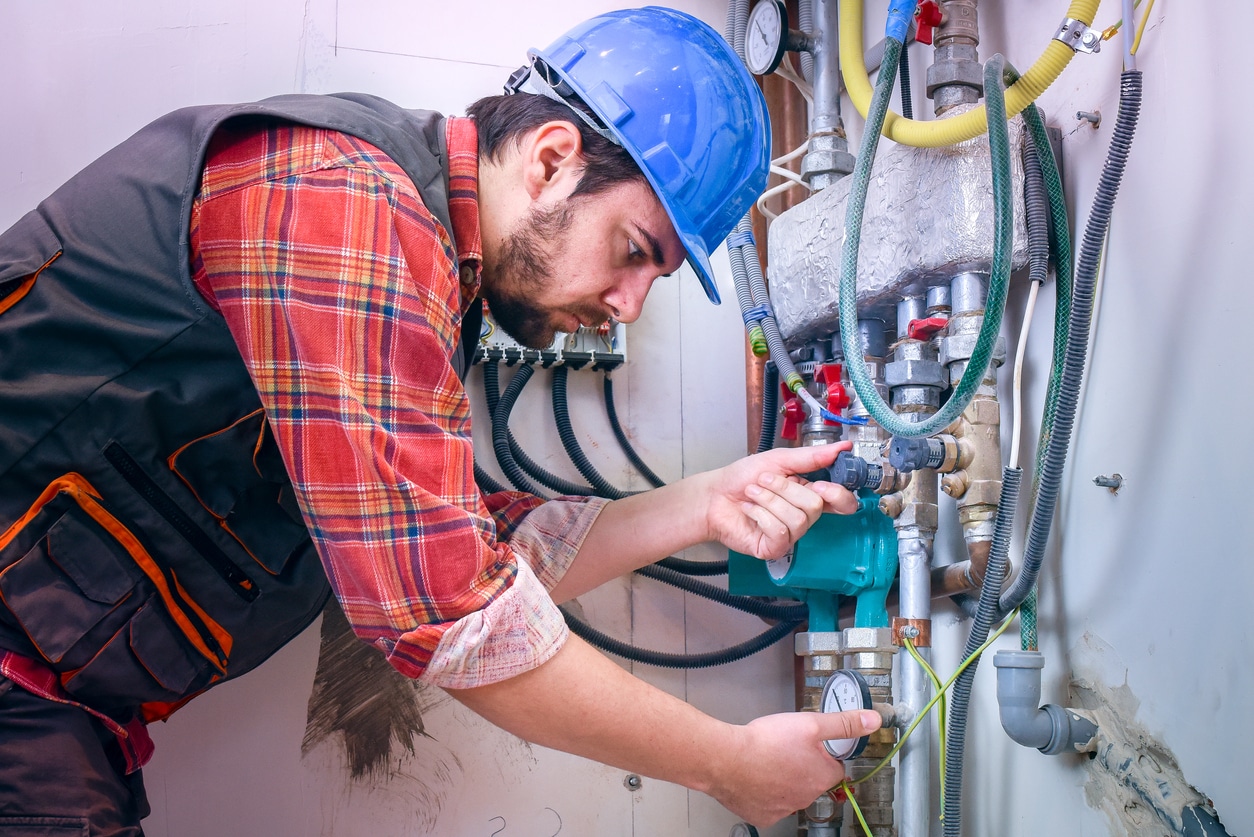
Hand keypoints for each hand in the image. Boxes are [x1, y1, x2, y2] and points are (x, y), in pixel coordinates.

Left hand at [704, 442, 858, 559]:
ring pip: (798, 518)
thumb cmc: (742, 478)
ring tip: (753, 494)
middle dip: (784, 488)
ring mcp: (790, 534)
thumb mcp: (778, 460)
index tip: (820, 484)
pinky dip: (760, 515)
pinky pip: (780, 531)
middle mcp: (803, 516)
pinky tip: (750, 511)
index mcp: (809, 494)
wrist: (714, 495)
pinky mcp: (774, 548)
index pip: (842, 502)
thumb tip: (842, 447)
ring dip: (768, 500)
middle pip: (815, 505)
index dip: (838, 495)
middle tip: (764, 482)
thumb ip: (811, 456)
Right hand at [709, 709, 882, 826]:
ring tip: (766, 759)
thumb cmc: (766, 742)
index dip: (822, 753)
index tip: (807, 744)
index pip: (835, 767)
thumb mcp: (810, 724)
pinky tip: (755, 776)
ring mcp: (784, 810)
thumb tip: (873, 720)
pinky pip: (769, 804)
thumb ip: (844, 724)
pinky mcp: (763, 816)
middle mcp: (806, 798)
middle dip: (802, 766)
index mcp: (822, 776)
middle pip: (811, 780)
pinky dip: (764, 793)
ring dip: (783, 779)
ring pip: (790, 793)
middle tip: (783, 748)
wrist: (727, 759)